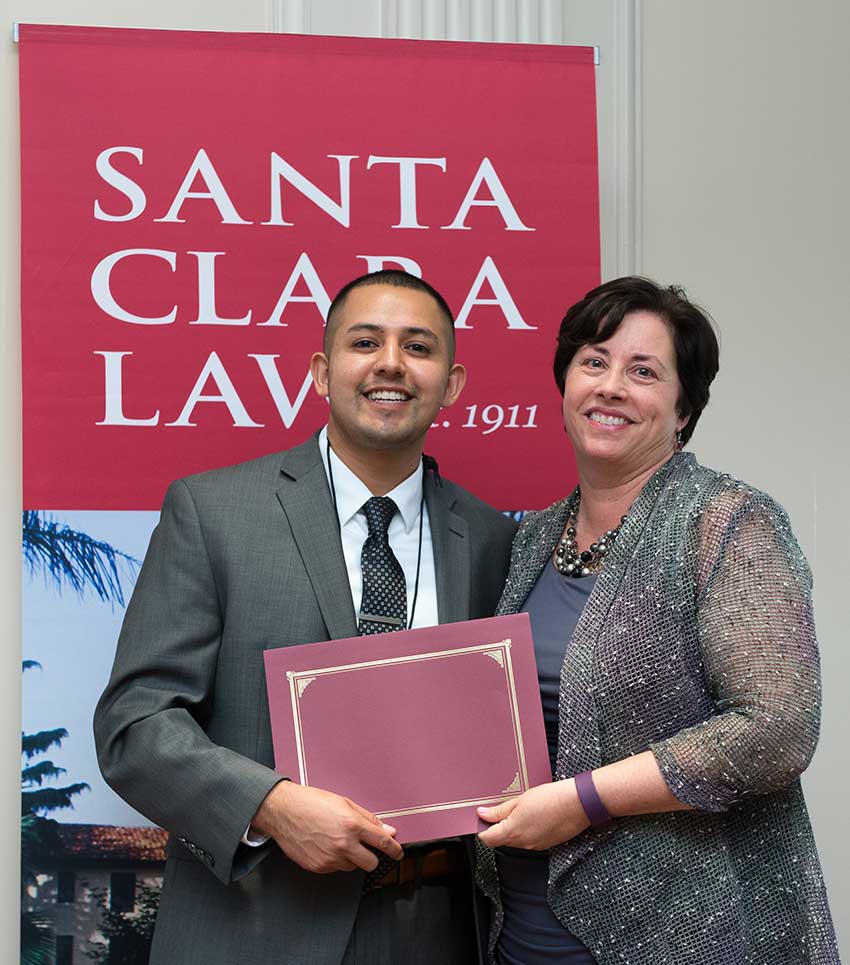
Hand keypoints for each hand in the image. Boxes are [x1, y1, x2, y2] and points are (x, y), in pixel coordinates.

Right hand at [250, 781, 403, 873]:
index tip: (398, 852)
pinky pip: (335, 868)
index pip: (382, 842)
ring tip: (337, 840)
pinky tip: (325, 845)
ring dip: (351, 857)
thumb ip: (368, 819)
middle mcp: (343, 844)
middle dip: (371, 857)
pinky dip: (335, 860)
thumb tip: (387, 830)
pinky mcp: (318, 867)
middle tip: (365, 848)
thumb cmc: (312, 802)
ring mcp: (330, 858)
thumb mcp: (344, 803)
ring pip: (352, 866)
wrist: (283, 811)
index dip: (394, 849)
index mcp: (352, 825)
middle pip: (371, 863)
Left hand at [477, 780, 589, 849]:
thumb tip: (483, 814)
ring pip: (515, 840)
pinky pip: (528, 840)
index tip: (483, 817)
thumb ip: (499, 810)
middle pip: (500, 840)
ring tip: (520, 809)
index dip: (482, 828)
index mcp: (513, 832)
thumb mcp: (520, 800)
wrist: (577, 804)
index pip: (488, 839)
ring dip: (512, 828)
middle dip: (497, 827)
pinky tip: (533, 816)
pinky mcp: (545, 844)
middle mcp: (523, 843)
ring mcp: (535, 846)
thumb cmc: (551, 799)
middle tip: (500, 808)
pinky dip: (525, 830)